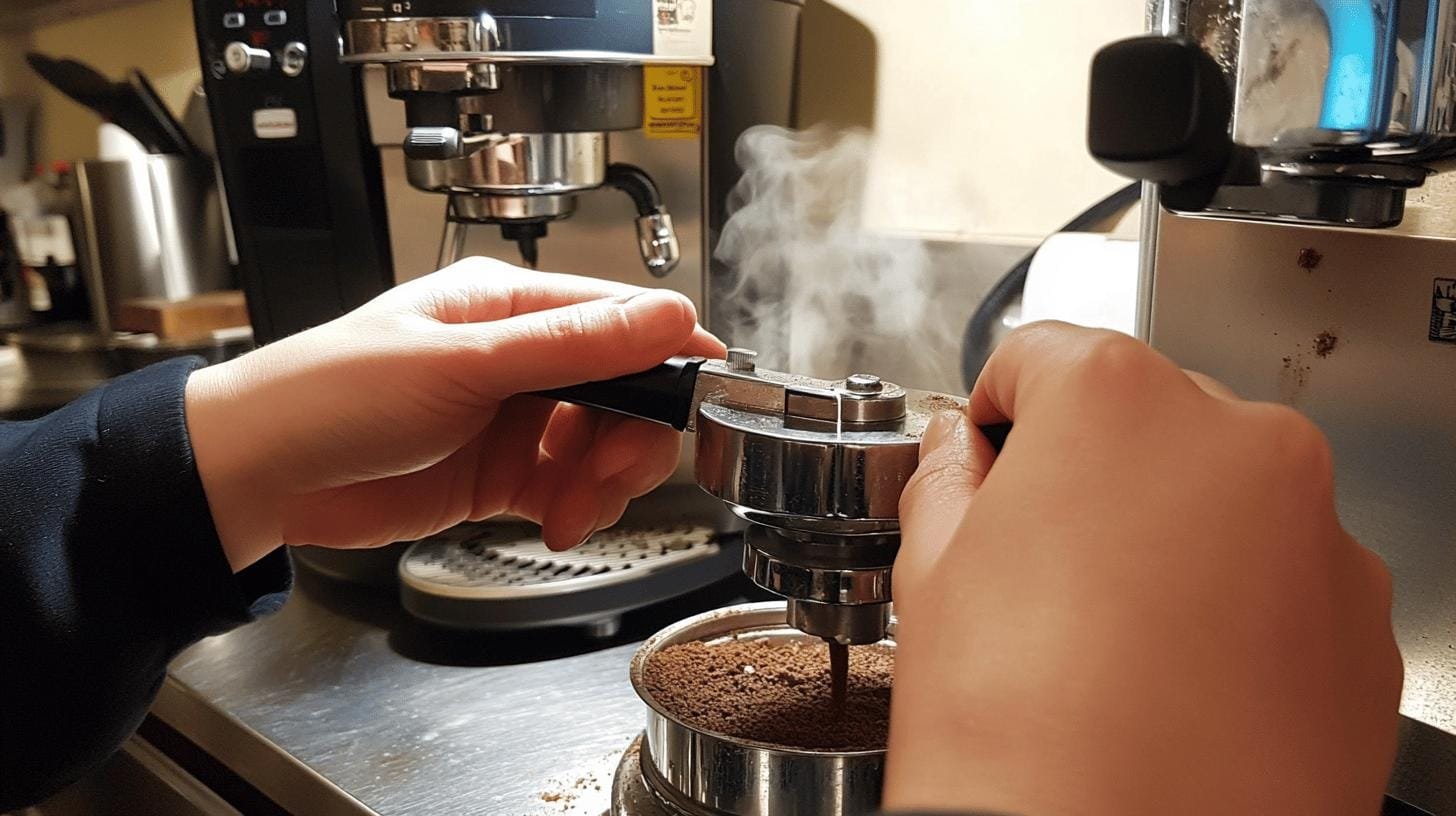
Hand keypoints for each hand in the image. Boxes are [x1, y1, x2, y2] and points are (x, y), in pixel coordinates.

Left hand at [185, 258, 724, 570]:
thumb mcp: (461, 364)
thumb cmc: (328, 395)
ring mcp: (510, 419)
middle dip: (631, 439)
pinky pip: (567, 489)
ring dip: (603, 483)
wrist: (259, 477)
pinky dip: (575, 510)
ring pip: (601, 446)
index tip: (704, 395)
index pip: (619, 320)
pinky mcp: (498, 474)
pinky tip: (554, 523)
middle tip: (612, 474)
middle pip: (622, 393)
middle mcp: (517, 359)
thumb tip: (664, 317)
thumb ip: (570, 346)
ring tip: (570, 511)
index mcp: (508, 306)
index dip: (668, 358)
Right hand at [885, 322, 1400, 815]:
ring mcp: (1320, 537)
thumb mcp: (937, 578)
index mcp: (1122, 403)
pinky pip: (1283, 580)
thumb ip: (947, 481)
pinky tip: (1172, 678)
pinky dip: (1233, 609)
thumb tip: (958, 455)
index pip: (1041, 354)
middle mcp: (1243, 446)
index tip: (990, 462)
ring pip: (1221, 501)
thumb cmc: (1019, 740)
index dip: (997, 416)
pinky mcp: (1361, 627)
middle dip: (1091, 475)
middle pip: (1144, 422)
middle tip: (1041, 570)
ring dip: (1168, 541)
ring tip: (1108, 640)